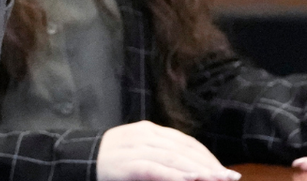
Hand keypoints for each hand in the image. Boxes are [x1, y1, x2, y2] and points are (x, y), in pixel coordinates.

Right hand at [96, 120, 240, 180]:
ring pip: (172, 158)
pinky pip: (153, 169)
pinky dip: (173, 175)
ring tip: (216, 180)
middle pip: (183, 149)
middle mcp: (143, 135)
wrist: (77, 161)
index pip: (184, 142)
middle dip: (208, 165)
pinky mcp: (125, 164)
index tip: (225, 171)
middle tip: (229, 178)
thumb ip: (161, 159)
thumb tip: (191, 169)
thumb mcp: (138, 157)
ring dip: (197, 171)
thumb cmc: (110, 165)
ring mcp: (133, 147)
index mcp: (148, 131)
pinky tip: (189, 180)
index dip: (207, 156)